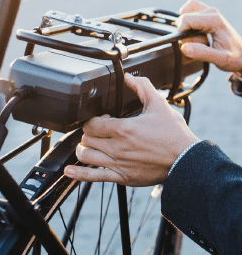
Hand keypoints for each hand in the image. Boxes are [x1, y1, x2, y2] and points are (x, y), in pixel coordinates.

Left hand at [64, 74, 197, 186]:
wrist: (186, 161)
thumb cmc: (174, 135)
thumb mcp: (159, 105)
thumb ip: (142, 87)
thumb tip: (129, 77)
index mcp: (124, 129)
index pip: (92, 123)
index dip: (92, 118)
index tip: (101, 117)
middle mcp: (117, 148)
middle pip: (86, 138)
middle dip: (89, 132)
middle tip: (98, 129)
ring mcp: (118, 164)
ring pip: (85, 156)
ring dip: (84, 148)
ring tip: (90, 144)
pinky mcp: (121, 177)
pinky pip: (93, 177)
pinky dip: (78, 174)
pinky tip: (69, 171)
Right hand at [178, 0, 241, 72]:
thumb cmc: (234, 56)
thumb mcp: (220, 59)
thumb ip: (202, 53)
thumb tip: (184, 47)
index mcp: (215, 20)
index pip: (186, 19)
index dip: (182, 34)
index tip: (190, 45)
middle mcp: (211, 12)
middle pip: (184, 17)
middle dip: (186, 33)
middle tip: (200, 43)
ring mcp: (208, 11)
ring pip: (184, 12)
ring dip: (187, 28)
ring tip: (200, 39)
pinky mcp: (205, 14)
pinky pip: (188, 12)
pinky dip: (187, 23)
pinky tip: (196, 34)